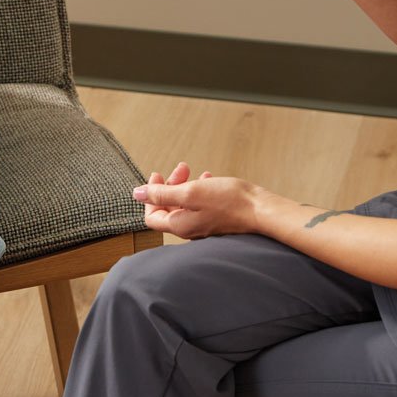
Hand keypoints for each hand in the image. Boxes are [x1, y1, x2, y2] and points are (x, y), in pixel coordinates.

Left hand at [132, 161, 265, 239]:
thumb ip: (162, 194)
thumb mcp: (190, 193)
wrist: (260, 209)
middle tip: (181, 168)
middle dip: (170, 185)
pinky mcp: (216, 218)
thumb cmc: (229, 202)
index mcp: (179, 225)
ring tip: (195, 171)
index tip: (157, 176)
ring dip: (186, 184)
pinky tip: (208, 178)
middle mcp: (189, 228)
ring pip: (185, 203)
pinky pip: (200, 203)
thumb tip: (136, 193)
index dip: (150, 195)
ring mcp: (203, 224)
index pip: (151, 215)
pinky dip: (200, 188)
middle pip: (168, 207)